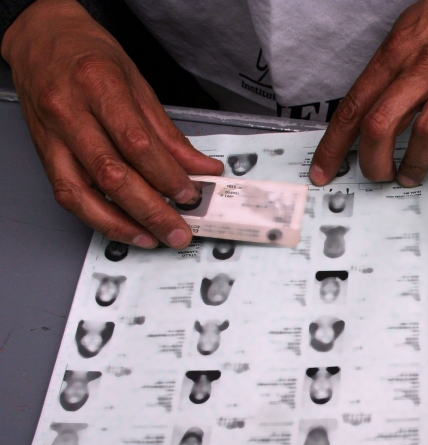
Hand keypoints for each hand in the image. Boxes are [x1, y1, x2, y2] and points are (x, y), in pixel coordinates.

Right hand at [1, 0, 223, 248]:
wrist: (41, 39)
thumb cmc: (89, 54)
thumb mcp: (138, 83)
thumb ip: (168, 132)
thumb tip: (201, 168)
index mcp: (99, 86)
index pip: (137, 143)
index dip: (167, 176)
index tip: (191, 195)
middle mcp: (70, 112)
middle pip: (113, 174)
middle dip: (151, 210)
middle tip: (179, 230)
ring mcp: (52, 135)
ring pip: (84, 192)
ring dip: (123, 223)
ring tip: (153, 238)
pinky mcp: (44, 153)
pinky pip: (68, 194)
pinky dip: (98, 217)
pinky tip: (124, 227)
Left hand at [309, 0, 427, 186]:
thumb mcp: (409, 31)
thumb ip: (390, 70)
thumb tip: (371, 109)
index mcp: (397, 54)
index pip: (354, 105)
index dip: (334, 145)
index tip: (323, 169)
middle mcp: (424, 68)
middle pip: (381, 124)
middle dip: (373, 162)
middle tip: (377, 174)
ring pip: (426, 134)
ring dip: (414, 166)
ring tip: (411, 176)